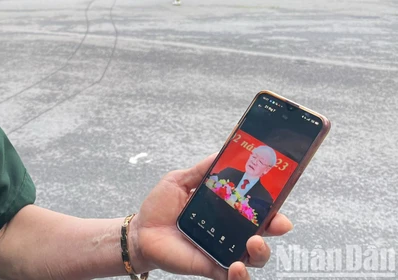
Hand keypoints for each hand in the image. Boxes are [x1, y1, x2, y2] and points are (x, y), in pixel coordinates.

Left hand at [131, 155, 292, 279]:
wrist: (141, 230)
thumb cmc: (161, 207)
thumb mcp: (180, 181)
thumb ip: (201, 171)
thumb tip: (221, 154)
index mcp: (226, 210)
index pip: (256, 208)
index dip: (272, 204)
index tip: (279, 198)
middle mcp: (230, 232)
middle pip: (263, 233)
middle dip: (276, 228)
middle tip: (278, 223)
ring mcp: (223, 252)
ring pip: (254, 258)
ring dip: (261, 252)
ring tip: (254, 242)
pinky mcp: (211, 268)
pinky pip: (231, 278)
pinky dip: (239, 276)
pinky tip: (236, 267)